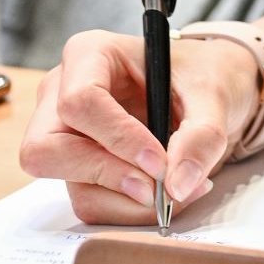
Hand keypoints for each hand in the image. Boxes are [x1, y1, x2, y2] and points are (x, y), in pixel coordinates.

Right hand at [18, 29, 259, 224]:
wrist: (212, 90)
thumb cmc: (203, 75)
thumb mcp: (214, 93)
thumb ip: (203, 135)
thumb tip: (178, 185)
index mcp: (90, 54)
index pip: (80, 101)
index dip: (118, 138)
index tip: (159, 161)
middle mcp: (63, 93)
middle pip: (49, 150)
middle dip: (106, 175)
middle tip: (156, 186)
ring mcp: (66, 134)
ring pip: (73, 186)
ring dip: (128, 201)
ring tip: (180, 189)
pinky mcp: (79, 168)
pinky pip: (91, 202)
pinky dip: (131, 209)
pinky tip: (169, 193)